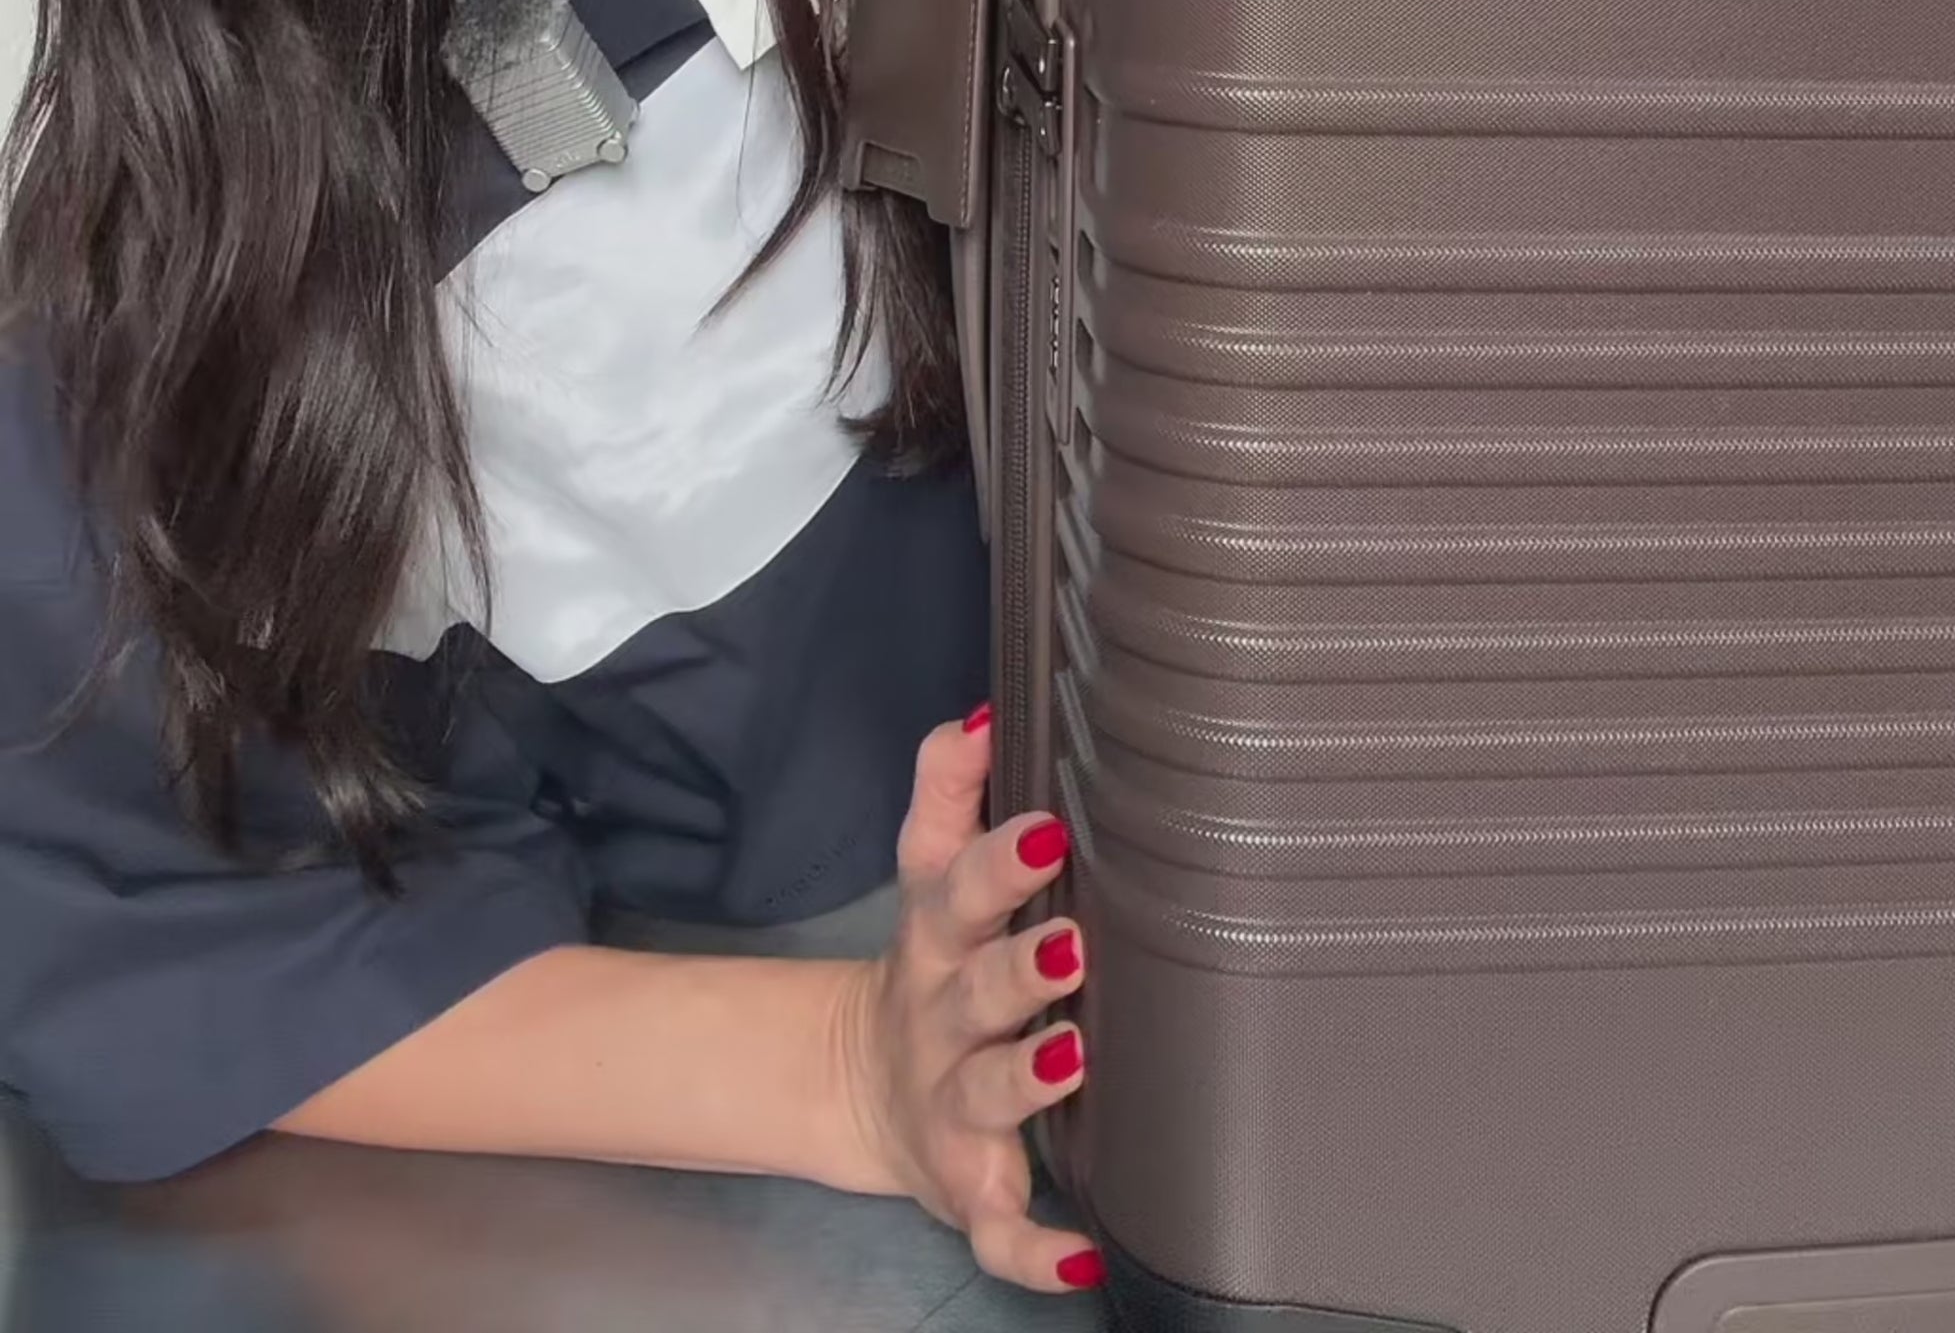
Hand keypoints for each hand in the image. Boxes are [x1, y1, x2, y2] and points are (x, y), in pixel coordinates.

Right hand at [825, 712, 1097, 1296]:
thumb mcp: (928, 875)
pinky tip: (1082, 1254)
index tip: (1044, 820)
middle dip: (1019, 967)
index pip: (950, 879)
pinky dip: (1034, 1248)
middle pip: (976, 989)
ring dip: (1026, 1080)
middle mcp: (940, 1021)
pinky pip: (998, 1226)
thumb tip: (980, 707)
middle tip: (1071, 943)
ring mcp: (949, 1108)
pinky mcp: (967, 1187)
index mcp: (936, 938)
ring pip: (985, 1096)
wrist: (863, 1090)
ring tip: (1072, 1058)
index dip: (990, 849)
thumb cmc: (938, 964)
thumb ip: (948, 791)